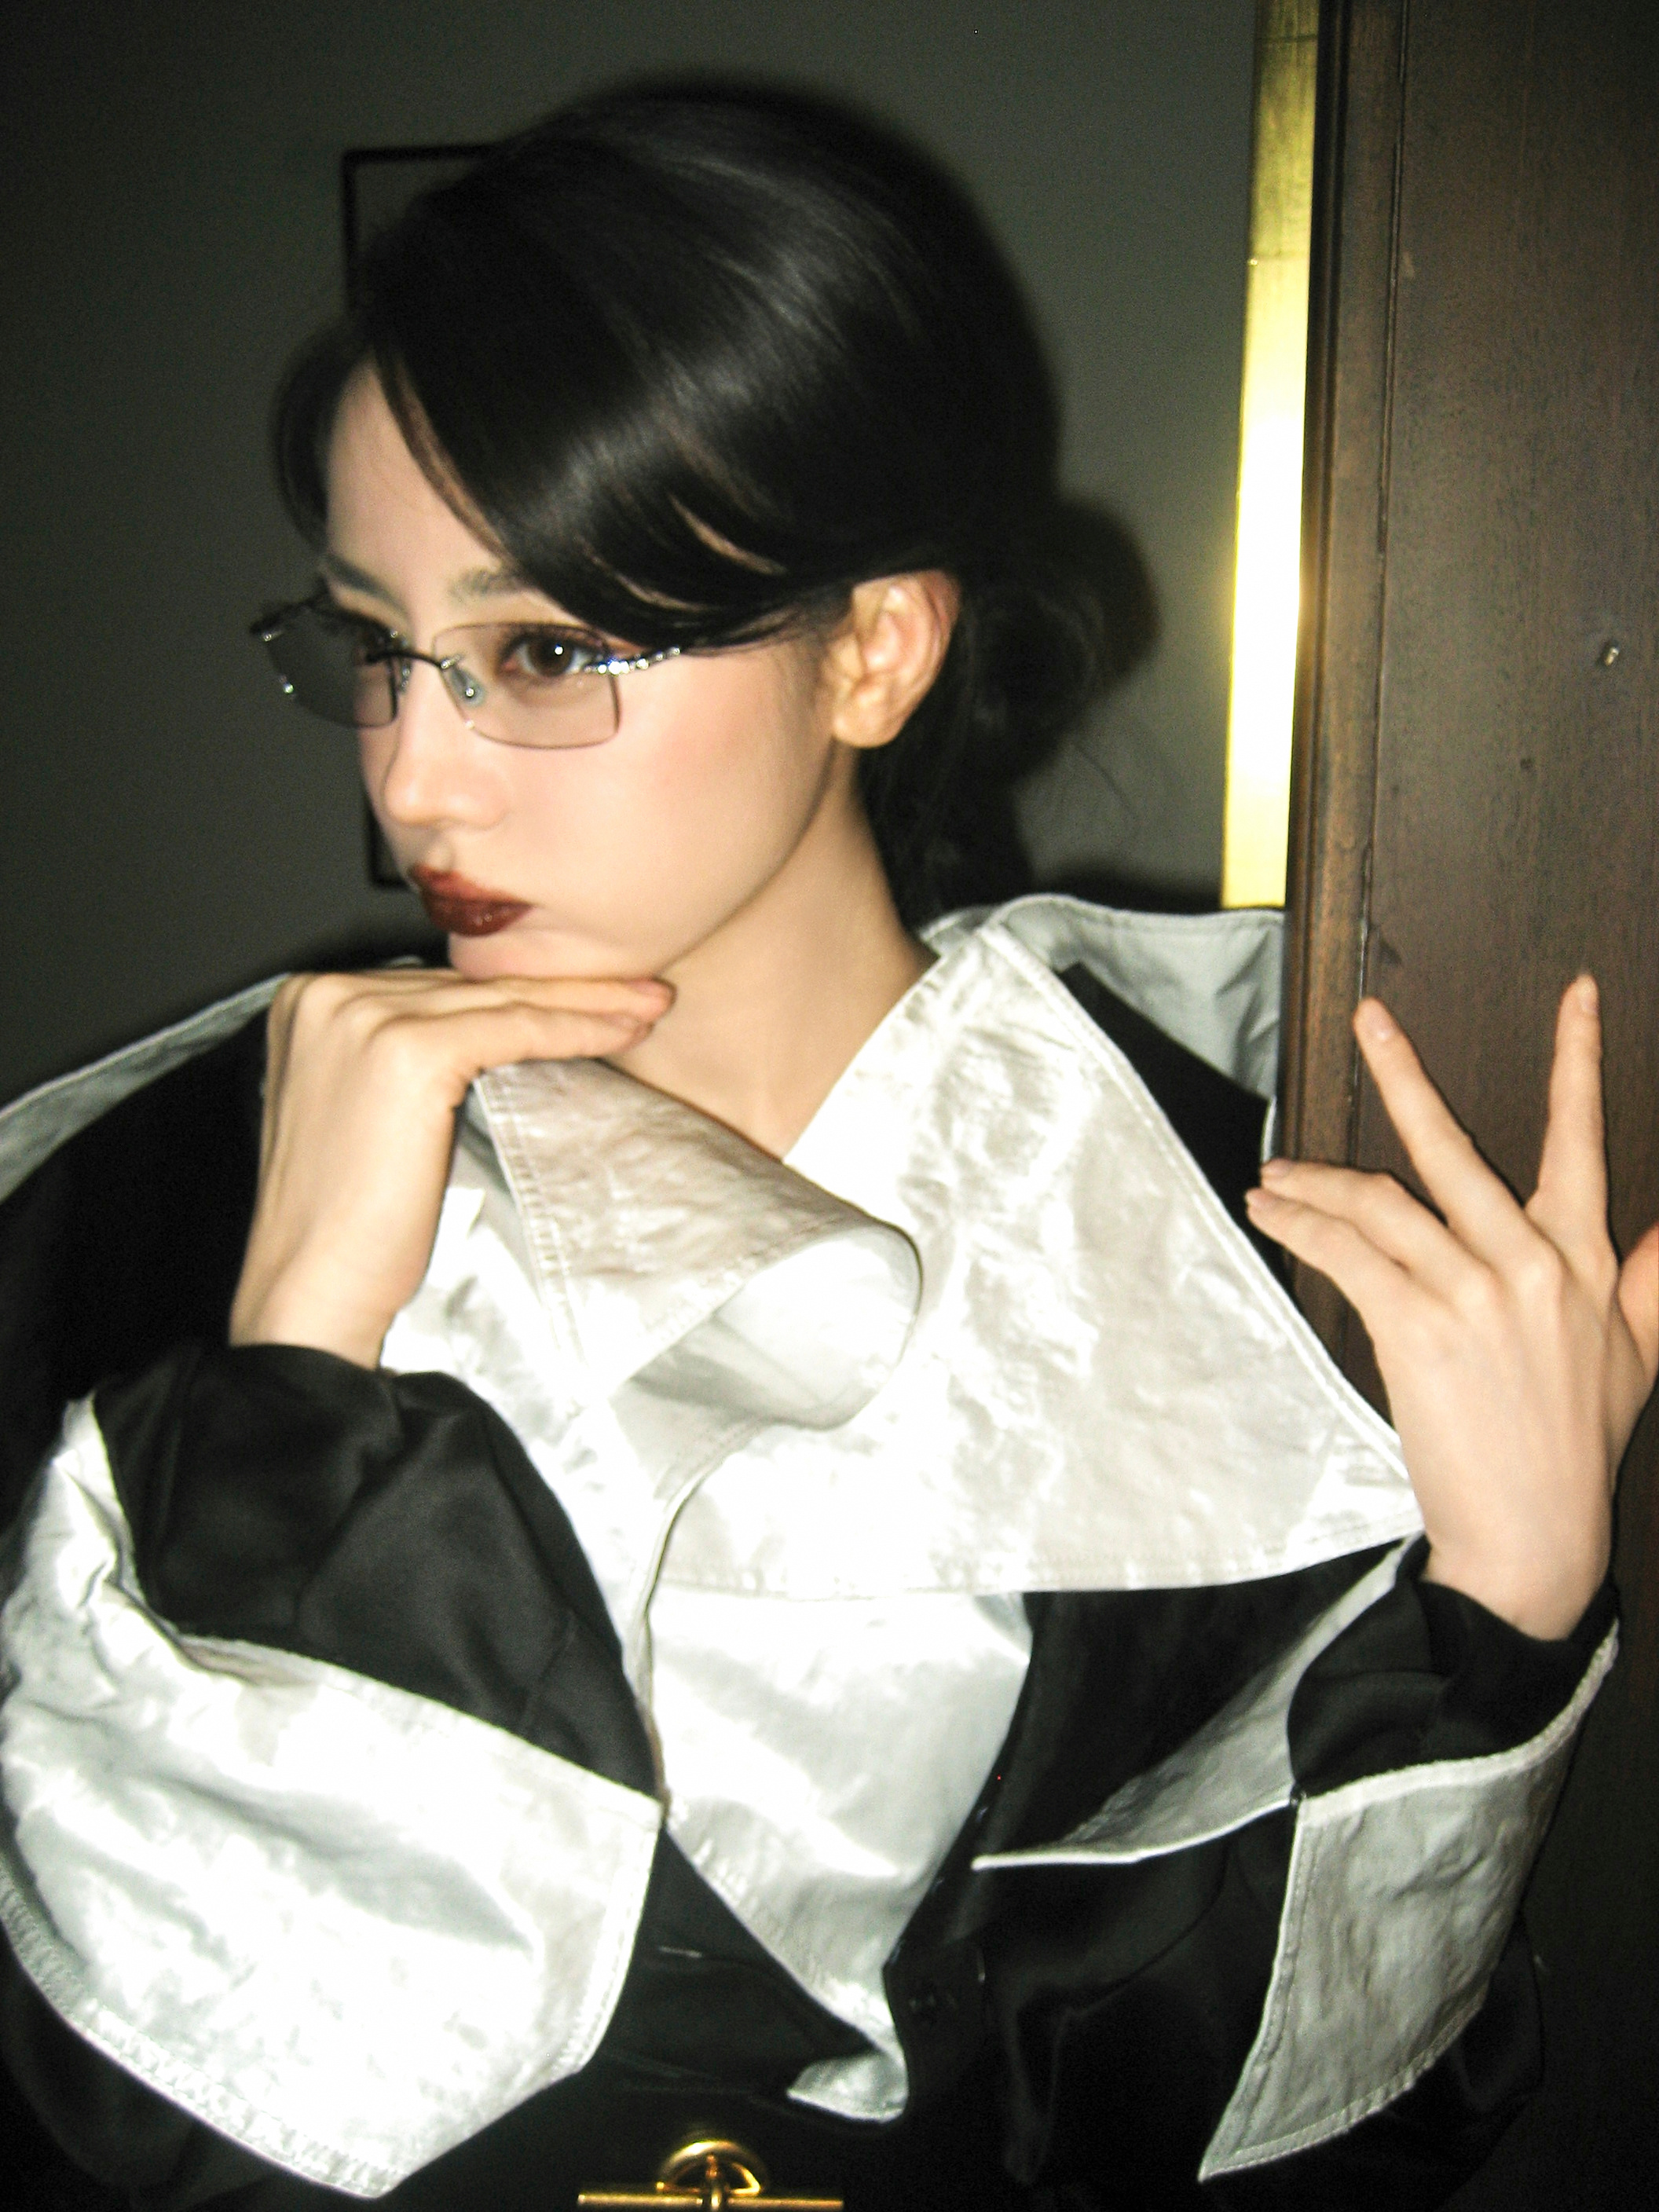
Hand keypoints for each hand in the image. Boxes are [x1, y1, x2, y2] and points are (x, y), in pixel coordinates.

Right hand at [229, 968, 672, 1366]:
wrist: (315, 1288)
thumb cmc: (344, 1223)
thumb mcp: (365, 1111)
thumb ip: (403, 1057)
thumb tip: (489, 1029)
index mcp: (307, 1001)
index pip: (438, 987)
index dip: (518, 990)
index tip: (589, 993)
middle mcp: (326, 994)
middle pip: (471, 985)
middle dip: (562, 988)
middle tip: (639, 990)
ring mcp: (362, 1017)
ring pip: (502, 1000)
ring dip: (586, 1002)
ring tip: (649, 1006)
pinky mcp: (408, 1052)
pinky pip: (517, 1030)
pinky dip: (578, 1029)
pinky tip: (625, 1030)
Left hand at [1244, 978, 1658, 1638]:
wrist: (1536, 1535)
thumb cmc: (1577, 1448)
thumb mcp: (1643, 1355)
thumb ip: (1657, 1280)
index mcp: (1588, 1259)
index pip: (1583, 1140)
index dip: (1578, 1059)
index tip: (1577, 993)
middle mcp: (1533, 1261)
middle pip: (1455, 1145)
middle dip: (1404, 1072)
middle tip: (1367, 1018)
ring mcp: (1476, 1291)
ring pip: (1382, 1201)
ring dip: (1316, 1181)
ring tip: (1274, 1175)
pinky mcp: (1420, 1326)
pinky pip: (1350, 1254)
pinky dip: (1303, 1228)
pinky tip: (1274, 1216)